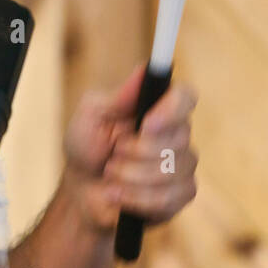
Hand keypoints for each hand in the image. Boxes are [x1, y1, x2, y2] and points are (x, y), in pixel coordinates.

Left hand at [62, 63, 198, 232]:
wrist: (81, 189)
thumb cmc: (86, 146)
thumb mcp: (90, 116)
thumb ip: (117, 97)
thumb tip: (144, 69)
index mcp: (157, 107)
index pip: (186, 97)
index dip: (172, 110)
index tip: (146, 124)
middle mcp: (176, 133)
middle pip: (178, 140)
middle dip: (135, 152)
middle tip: (112, 153)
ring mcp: (182, 165)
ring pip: (171, 172)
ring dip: (130, 176)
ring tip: (110, 174)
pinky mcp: (180, 195)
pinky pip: (169, 198)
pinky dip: (135, 198)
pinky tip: (117, 195)